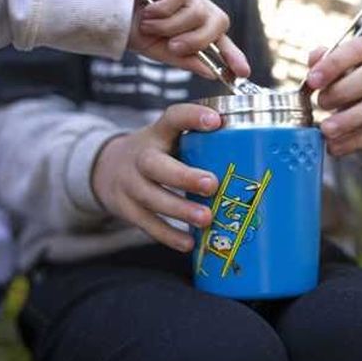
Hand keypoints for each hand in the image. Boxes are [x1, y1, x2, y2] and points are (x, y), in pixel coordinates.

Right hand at [91, 103, 221, 251]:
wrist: (106, 168)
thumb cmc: (157, 154)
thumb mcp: (170, 140)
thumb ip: (200, 144)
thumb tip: (255, 155)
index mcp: (158, 134)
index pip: (172, 118)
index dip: (192, 117)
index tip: (215, 121)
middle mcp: (141, 157)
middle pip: (155, 165)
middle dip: (183, 176)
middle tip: (211, 184)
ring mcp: (129, 184)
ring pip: (151, 197)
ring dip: (179, 209)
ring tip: (206, 218)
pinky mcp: (126, 208)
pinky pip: (146, 224)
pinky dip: (168, 235)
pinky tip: (189, 243)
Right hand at [128, 0, 249, 79]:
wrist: (97, 4)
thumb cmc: (126, 24)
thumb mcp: (156, 49)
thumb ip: (184, 60)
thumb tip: (211, 71)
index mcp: (194, 25)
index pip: (221, 39)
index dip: (234, 54)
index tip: (242, 72)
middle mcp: (195, 3)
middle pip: (219, 22)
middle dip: (199, 40)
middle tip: (173, 46)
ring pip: (198, 12)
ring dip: (171, 26)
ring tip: (148, 24)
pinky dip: (163, 10)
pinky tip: (148, 10)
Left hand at [306, 37, 361, 155]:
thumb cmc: (357, 86)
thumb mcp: (342, 71)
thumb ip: (325, 63)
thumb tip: (314, 59)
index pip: (359, 48)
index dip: (334, 63)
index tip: (312, 80)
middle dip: (344, 91)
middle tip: (320, 104)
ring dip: (350, 120)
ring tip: (326, 129)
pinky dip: (355, 141)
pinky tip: (335, 146)